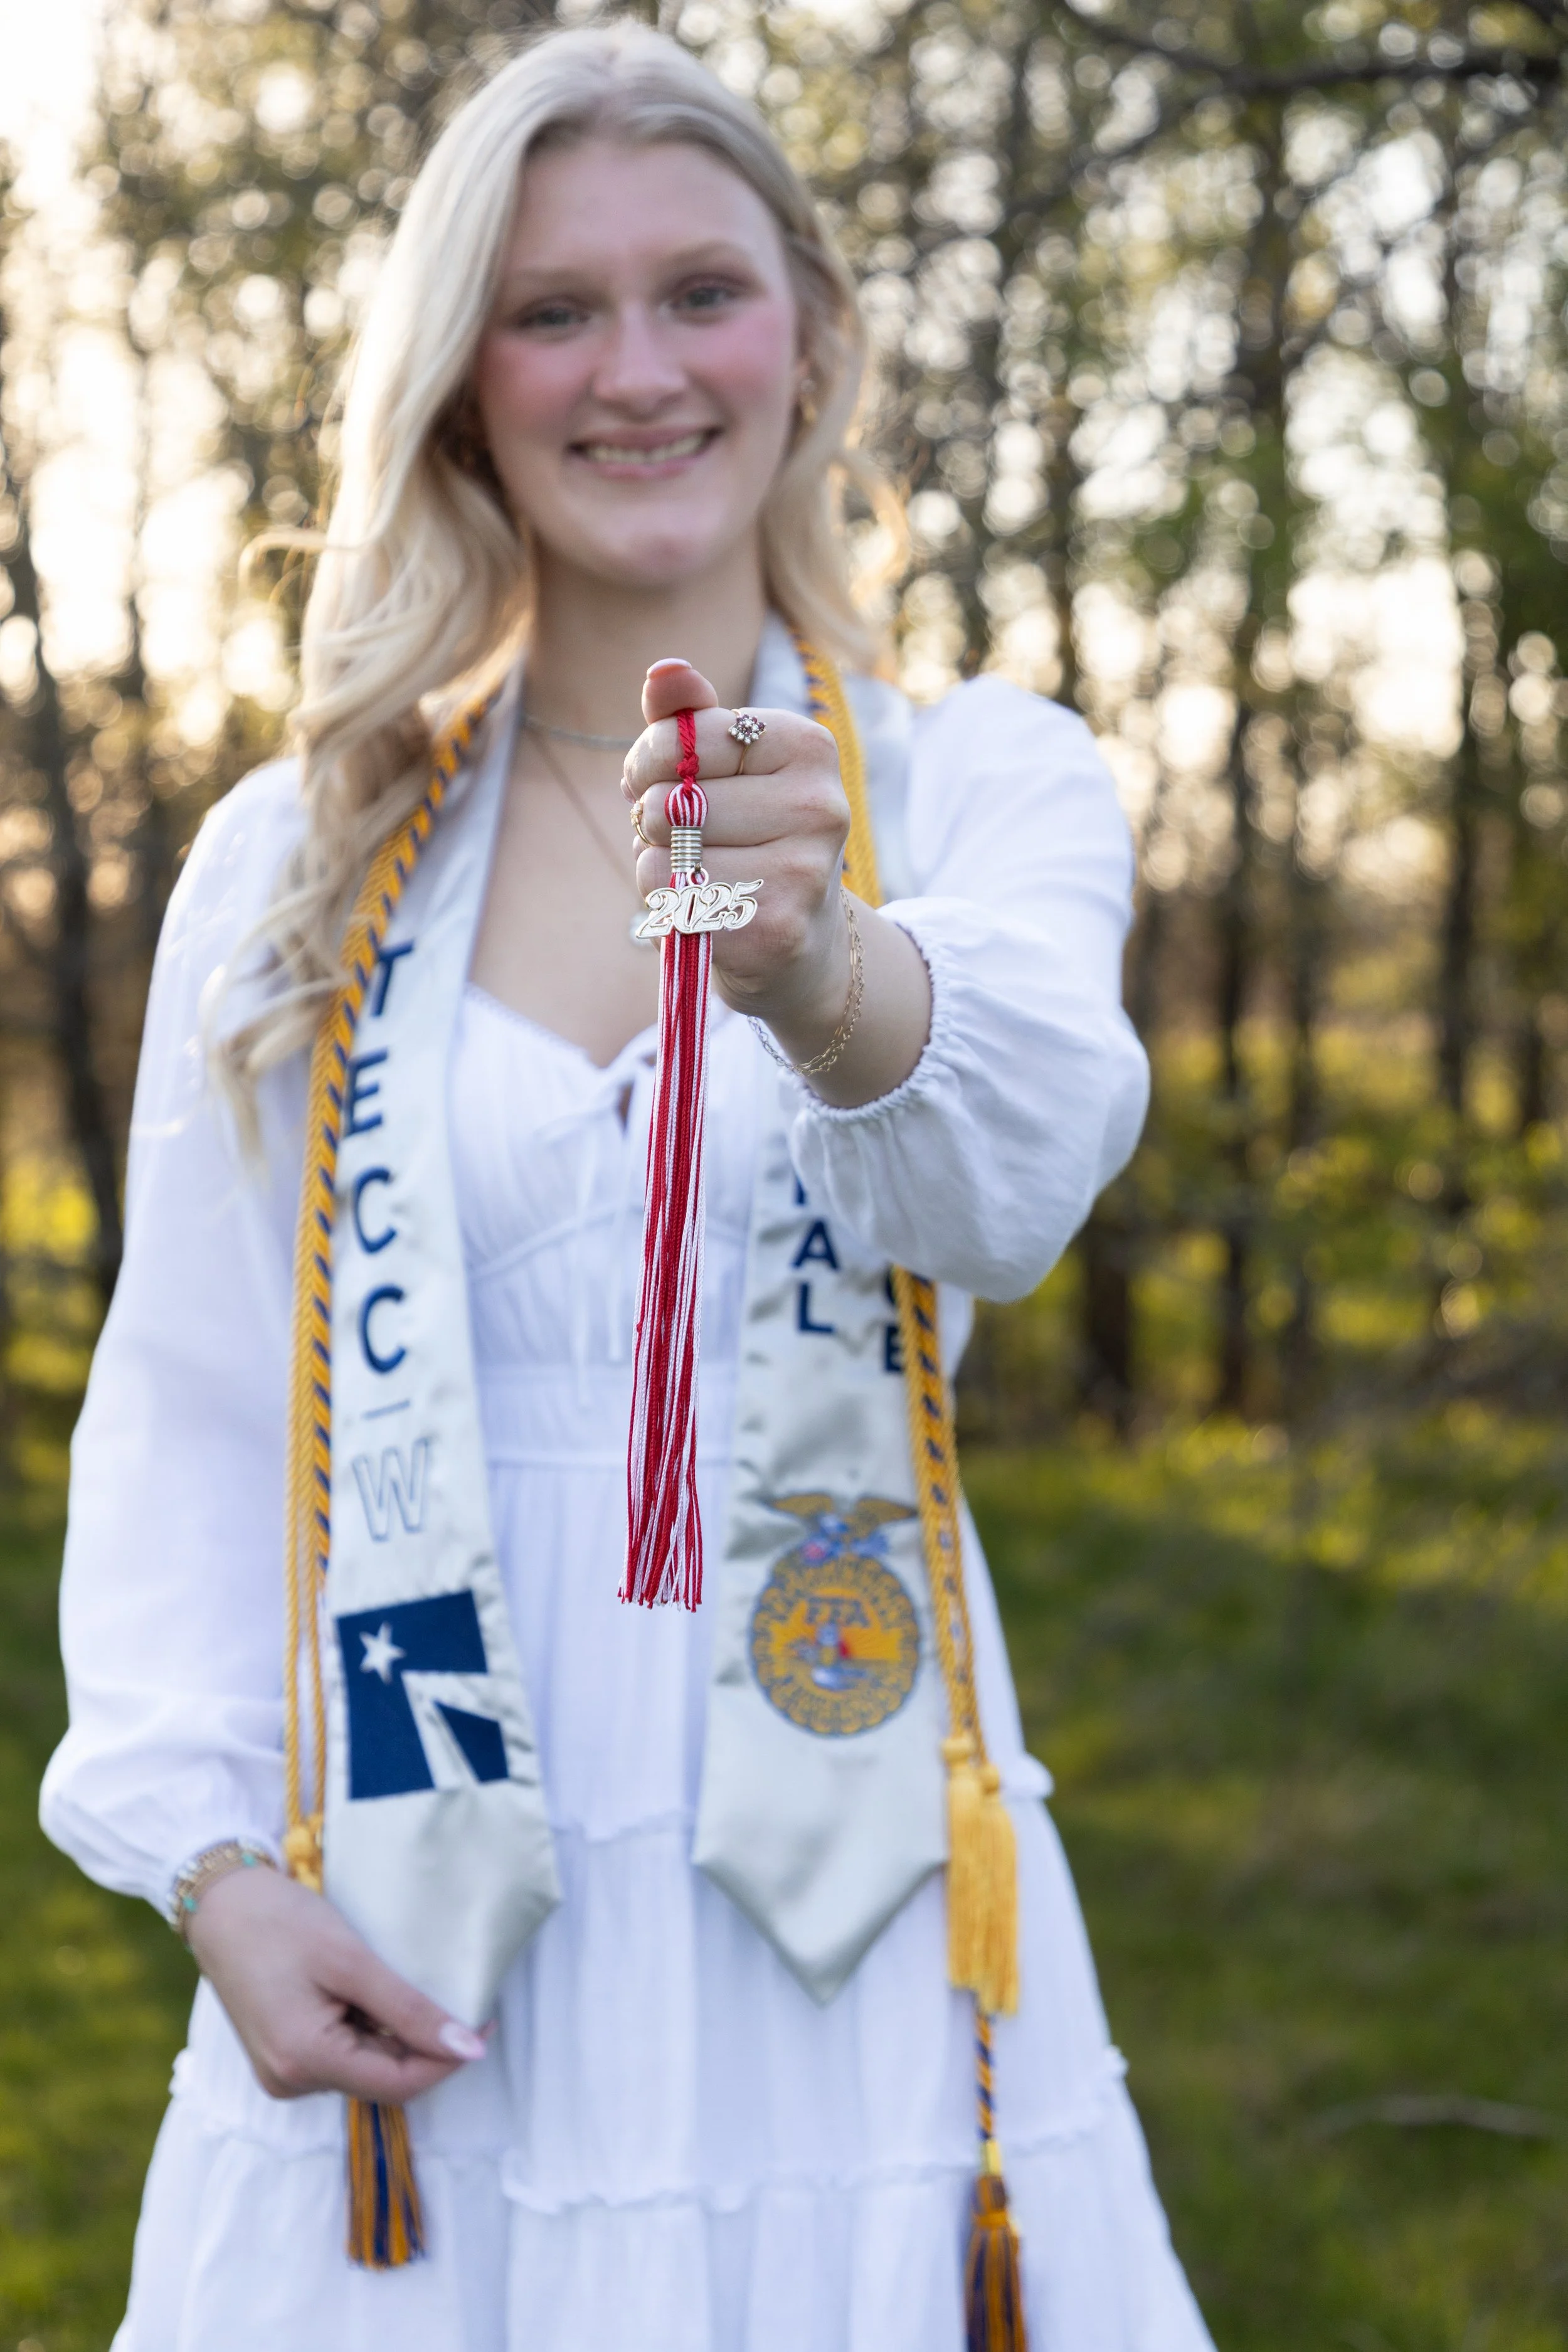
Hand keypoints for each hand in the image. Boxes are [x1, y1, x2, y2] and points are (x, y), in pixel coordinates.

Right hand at [186, 1862, 486, 2101]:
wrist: (220, 1903)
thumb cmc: (281, 1921)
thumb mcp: (352, 1960)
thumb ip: (409, 2010)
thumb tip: (469, 2048)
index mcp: (305, 2062)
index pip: (399, 2085)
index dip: (448, 2058)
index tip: (485, 2018)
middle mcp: (291, 2081)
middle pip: (383, 2079)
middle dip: (423, 2043)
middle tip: (456, 1995)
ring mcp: (284, 2072)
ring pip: (365, 2067)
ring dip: (396, 2034)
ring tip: (406, 1982)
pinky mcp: (283, 2055)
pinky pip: (342, 2054)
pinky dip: (369, 2028)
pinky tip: (373, 1990)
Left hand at [623, 657, 852, 1041]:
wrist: (798, 942)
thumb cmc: (747, 836)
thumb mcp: (724, 768)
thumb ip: (690, 716)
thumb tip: (663, 671)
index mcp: (809, 747)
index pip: (688, 735)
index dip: (649, 760)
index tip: (661, 779)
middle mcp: (820, 806)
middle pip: (672, 800)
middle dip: (652, 819)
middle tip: (682, 837)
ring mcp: (804, 872)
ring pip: (666, 856)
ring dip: (658, 867)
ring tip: (696, 875)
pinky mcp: (776, 929)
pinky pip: (673, 903)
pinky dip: (667, 908)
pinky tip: (704, 910)